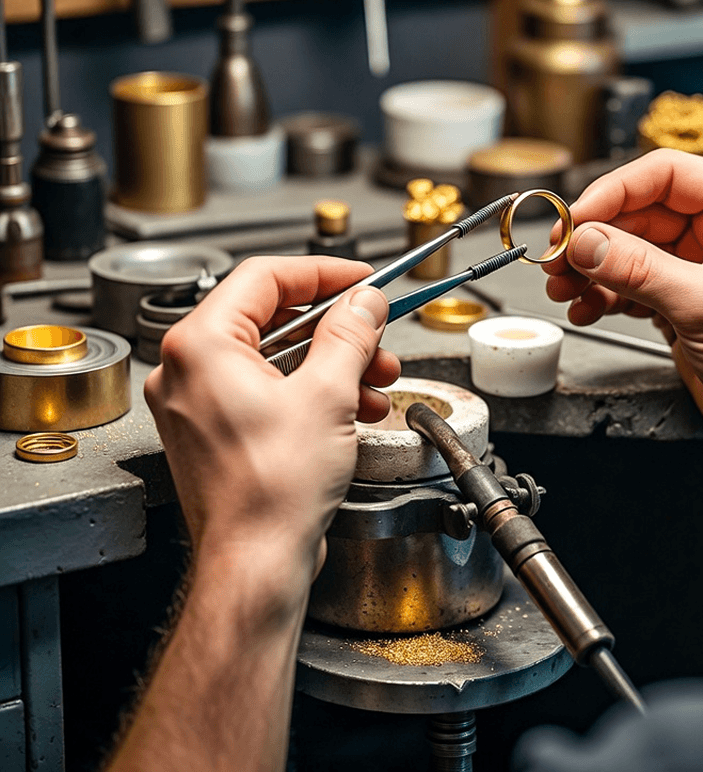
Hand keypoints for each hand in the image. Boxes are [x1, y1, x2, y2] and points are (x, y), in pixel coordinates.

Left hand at [144, 256, 400, 591]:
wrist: (256, 564)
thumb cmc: (271, 492)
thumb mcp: (327, 394)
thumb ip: (349, 334)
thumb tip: (364, 302)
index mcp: (202, 346)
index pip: (266, 277)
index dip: (324, 274)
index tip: (362, 280)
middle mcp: (190, 370)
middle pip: (274, 319)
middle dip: (338, 330)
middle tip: (377, 335)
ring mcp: (201, 403)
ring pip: (277, 357)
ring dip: (334, 363)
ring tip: (377, 380)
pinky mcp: (219, 431)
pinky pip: (271, 391)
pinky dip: (314, 392)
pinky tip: (355, 408)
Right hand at [544, 149, 702, 460]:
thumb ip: (639, 269)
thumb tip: (585, 240)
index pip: (668, 176)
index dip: (614, 192)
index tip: (576, 218)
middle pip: (640, 212)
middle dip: (594, 236)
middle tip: (557, 257)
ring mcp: (701, 267)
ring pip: (629, 249)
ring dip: (591, 268)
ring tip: (563, 287)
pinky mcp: (683, 302)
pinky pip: (631, 284)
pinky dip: (602, 295)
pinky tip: (585, 308)